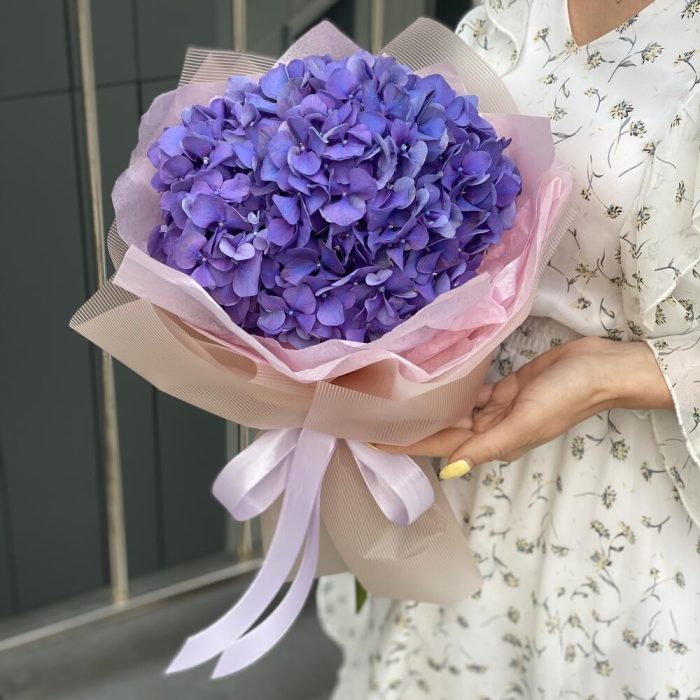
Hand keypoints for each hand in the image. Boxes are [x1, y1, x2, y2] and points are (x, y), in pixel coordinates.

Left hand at [371, 336, 671, 476]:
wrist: (599, 369)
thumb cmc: (563, 398)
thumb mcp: (523, 424)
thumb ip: (485, 447)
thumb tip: (448, 471)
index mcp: (493, 443)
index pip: (438, 447)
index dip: (405, 446)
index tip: (369, 442)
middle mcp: (490, 429)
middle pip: (441, 431)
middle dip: (408, 427)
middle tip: (372, 417)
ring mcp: (498, 408)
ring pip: (454, 412)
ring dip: (427, 409)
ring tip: (393, 401)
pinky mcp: (505, 387)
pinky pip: (471, 393)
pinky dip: (452, 390)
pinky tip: (431, 383)